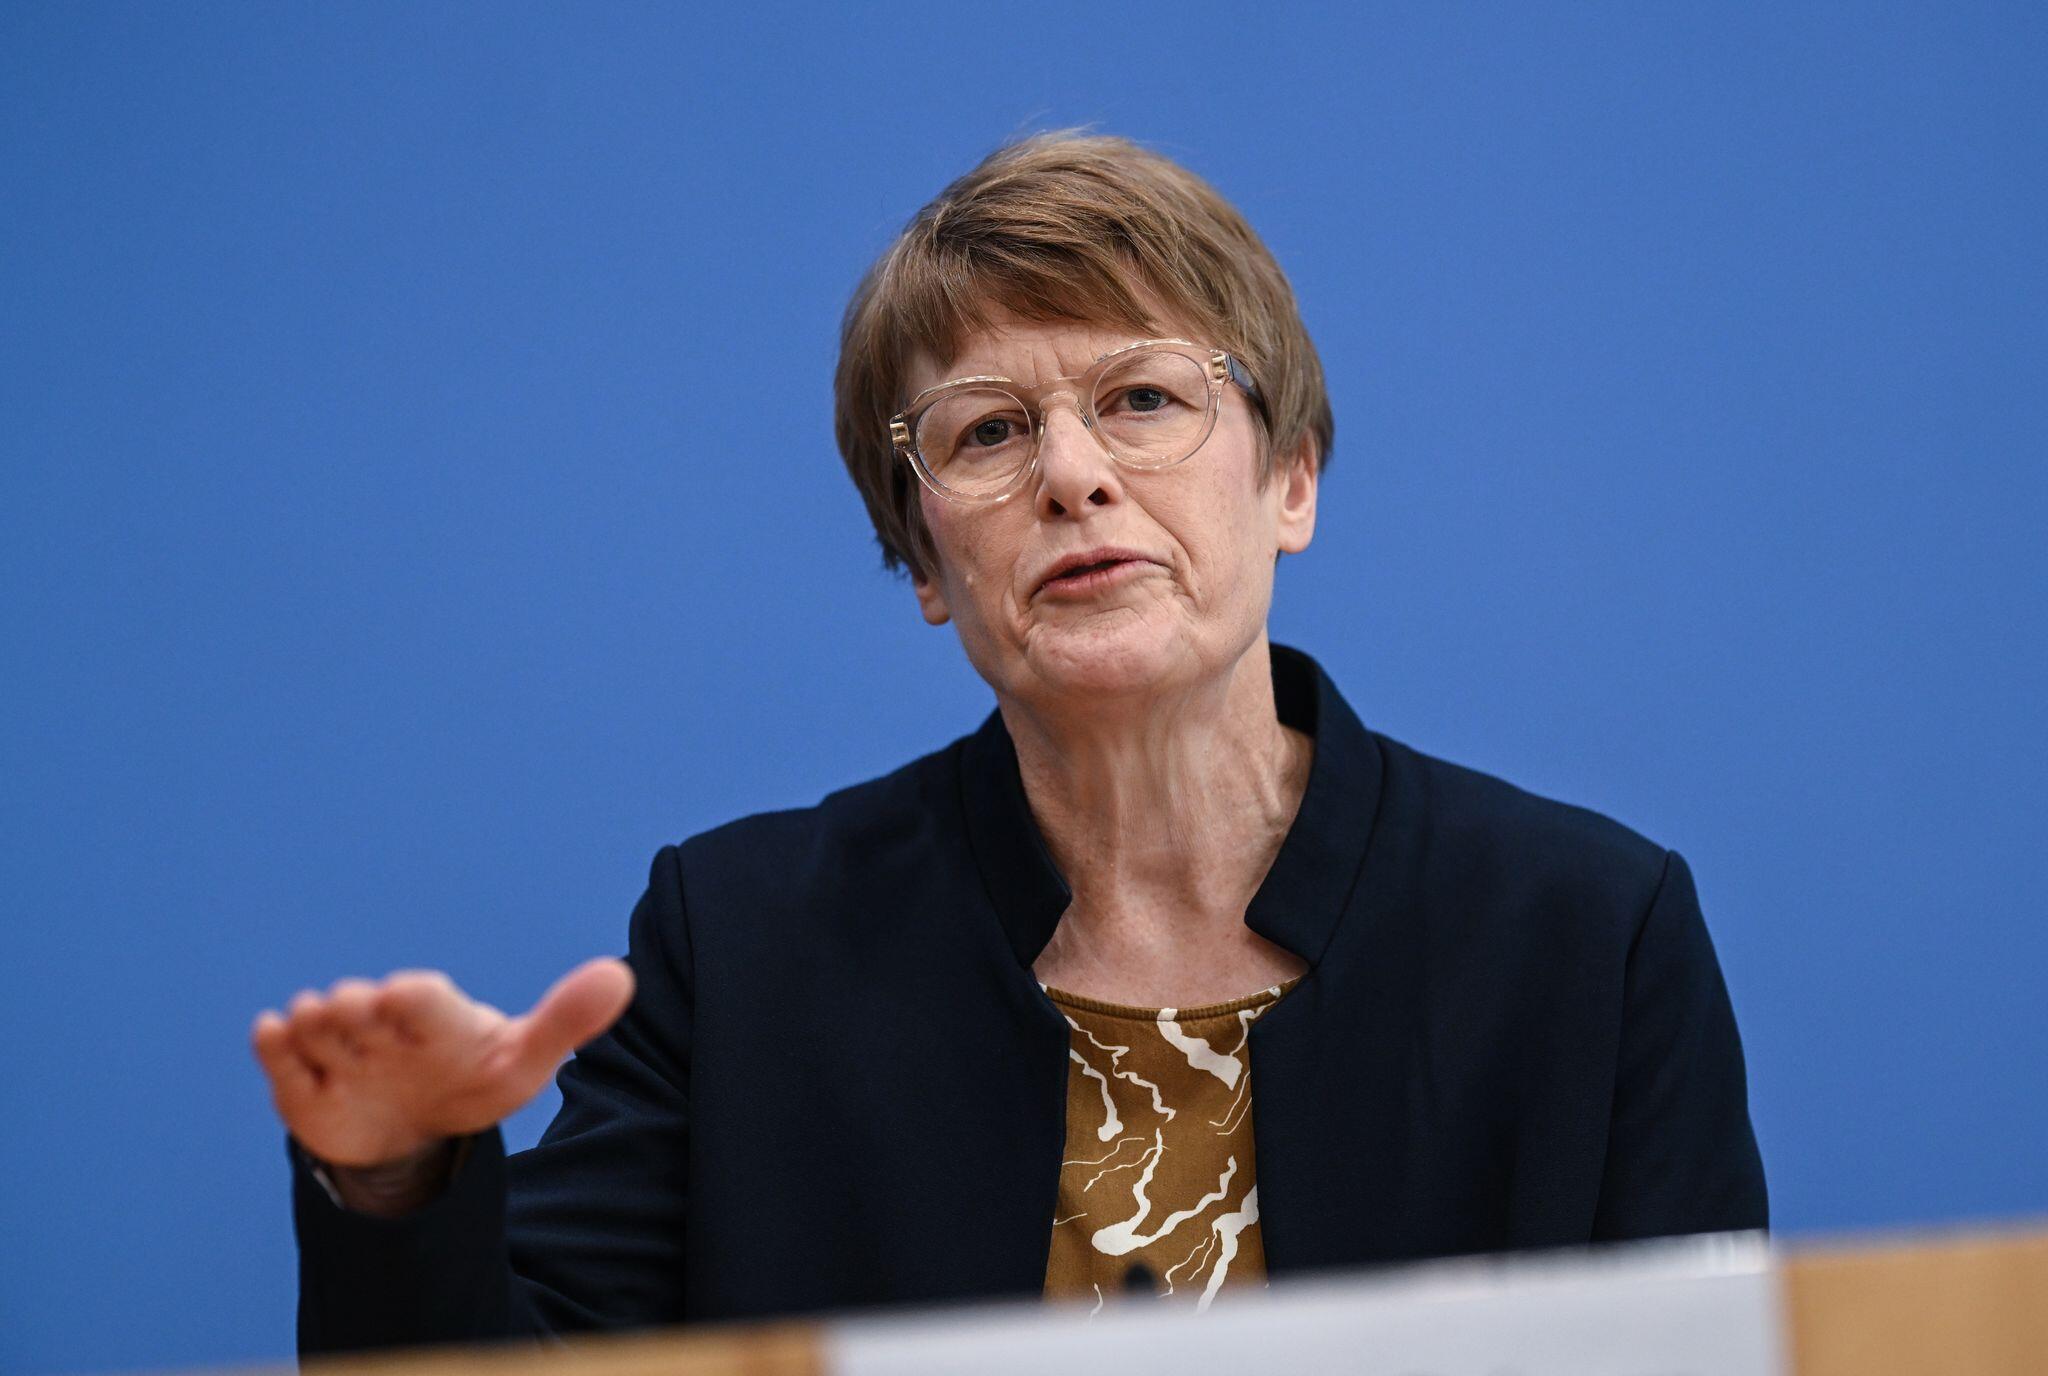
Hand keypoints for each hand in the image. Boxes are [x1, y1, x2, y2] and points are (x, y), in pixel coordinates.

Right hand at [250, 957, 635, 1169]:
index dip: (411, 998)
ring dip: (315, 1030)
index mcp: (434, 1011)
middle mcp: (380, 1022)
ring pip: (316, 1031)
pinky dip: (274, 1047)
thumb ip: (566, 1020)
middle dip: (355, 1010)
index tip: (399, 996)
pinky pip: (279, 1057)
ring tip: (315, 1027)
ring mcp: (338, 1051)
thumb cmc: (471, 1079)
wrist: (415, 1124)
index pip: (422, 999)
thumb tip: (622, 977)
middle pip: (359, 1007)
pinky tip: (273, 1035)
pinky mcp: (302, 1082)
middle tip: (356, 1011)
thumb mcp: (521, 1061)